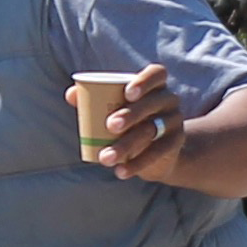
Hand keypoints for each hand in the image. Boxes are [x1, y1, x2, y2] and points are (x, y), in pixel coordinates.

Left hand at [97, 63, 184, 179]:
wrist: (158, 152)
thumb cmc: (130, 121)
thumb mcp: (114, 108)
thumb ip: (92, 98)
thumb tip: (71, 94)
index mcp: (155, 85)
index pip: (157, 74)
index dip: (144, 81)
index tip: (127, 93)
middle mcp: (169, 100)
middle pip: (153, 103)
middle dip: (131, 114)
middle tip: (109, 126)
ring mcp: (174, 121)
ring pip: (152, 131)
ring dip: (127, 145)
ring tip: (105, 158)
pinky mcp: (175, 144)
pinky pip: (157, 153)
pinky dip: (137, 164)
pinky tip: (120, 172)